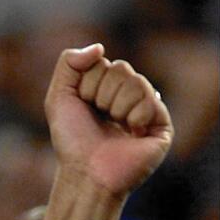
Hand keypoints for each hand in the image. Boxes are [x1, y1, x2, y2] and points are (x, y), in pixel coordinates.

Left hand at [44, 44, 172, 199]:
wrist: (86, 171)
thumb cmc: (72, 139)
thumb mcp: (58, 97)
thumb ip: (69, 64)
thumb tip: (99, 47)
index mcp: (105, 86)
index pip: (102, 62)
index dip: (87, 85)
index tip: (83, 107)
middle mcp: (128, 94)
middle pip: (121, 69)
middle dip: (101, 95)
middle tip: (99, 118)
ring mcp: (146, 107)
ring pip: (136, 82)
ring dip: (116, 107)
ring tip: (115, 127)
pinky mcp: (161, 123)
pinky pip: (151, 100)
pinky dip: (135, 117)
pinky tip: (131, 133)